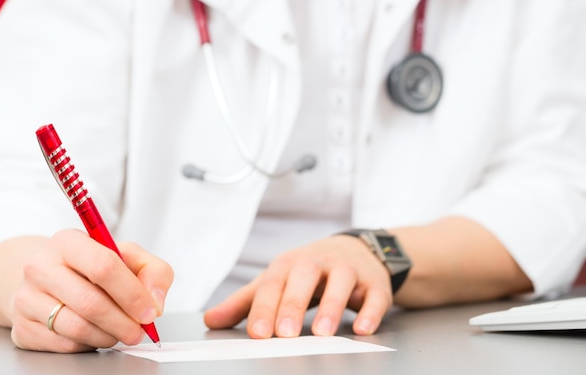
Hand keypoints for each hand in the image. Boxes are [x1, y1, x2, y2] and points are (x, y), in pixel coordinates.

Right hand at [8, 229, 172, 351]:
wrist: (42, 281)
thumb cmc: (89, 269)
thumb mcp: (125, 257)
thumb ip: (152, 271)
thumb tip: (155, 301)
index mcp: (68, 241)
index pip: (104, 266)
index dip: (132, 294)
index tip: (149, 312)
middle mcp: (41, 266)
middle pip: (91, 302)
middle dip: (123, 322)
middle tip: (138, 331)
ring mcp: (26, 298)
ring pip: (77, 328)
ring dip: (108, 336)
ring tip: (119, 332)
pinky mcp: (22, 327)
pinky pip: (64, 345)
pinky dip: (88, 344)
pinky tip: (95, 334)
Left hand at [203, 234, 392, 337]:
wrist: (357, 251)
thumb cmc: (309, 272)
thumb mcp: (276, 281)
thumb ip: (245, 302)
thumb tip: (210, 320)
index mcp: (289, 264)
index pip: (273, 284)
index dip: (264, 307)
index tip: (256, 332)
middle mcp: (318, 263)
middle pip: (304, 277)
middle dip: (293, 304)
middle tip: (284, 333)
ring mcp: (348, 270)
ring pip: (340, 282)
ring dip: (331, 306)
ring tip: (322, 333)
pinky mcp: (374, 283)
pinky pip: (374, 295)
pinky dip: (370, 311)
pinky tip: (362, 328)